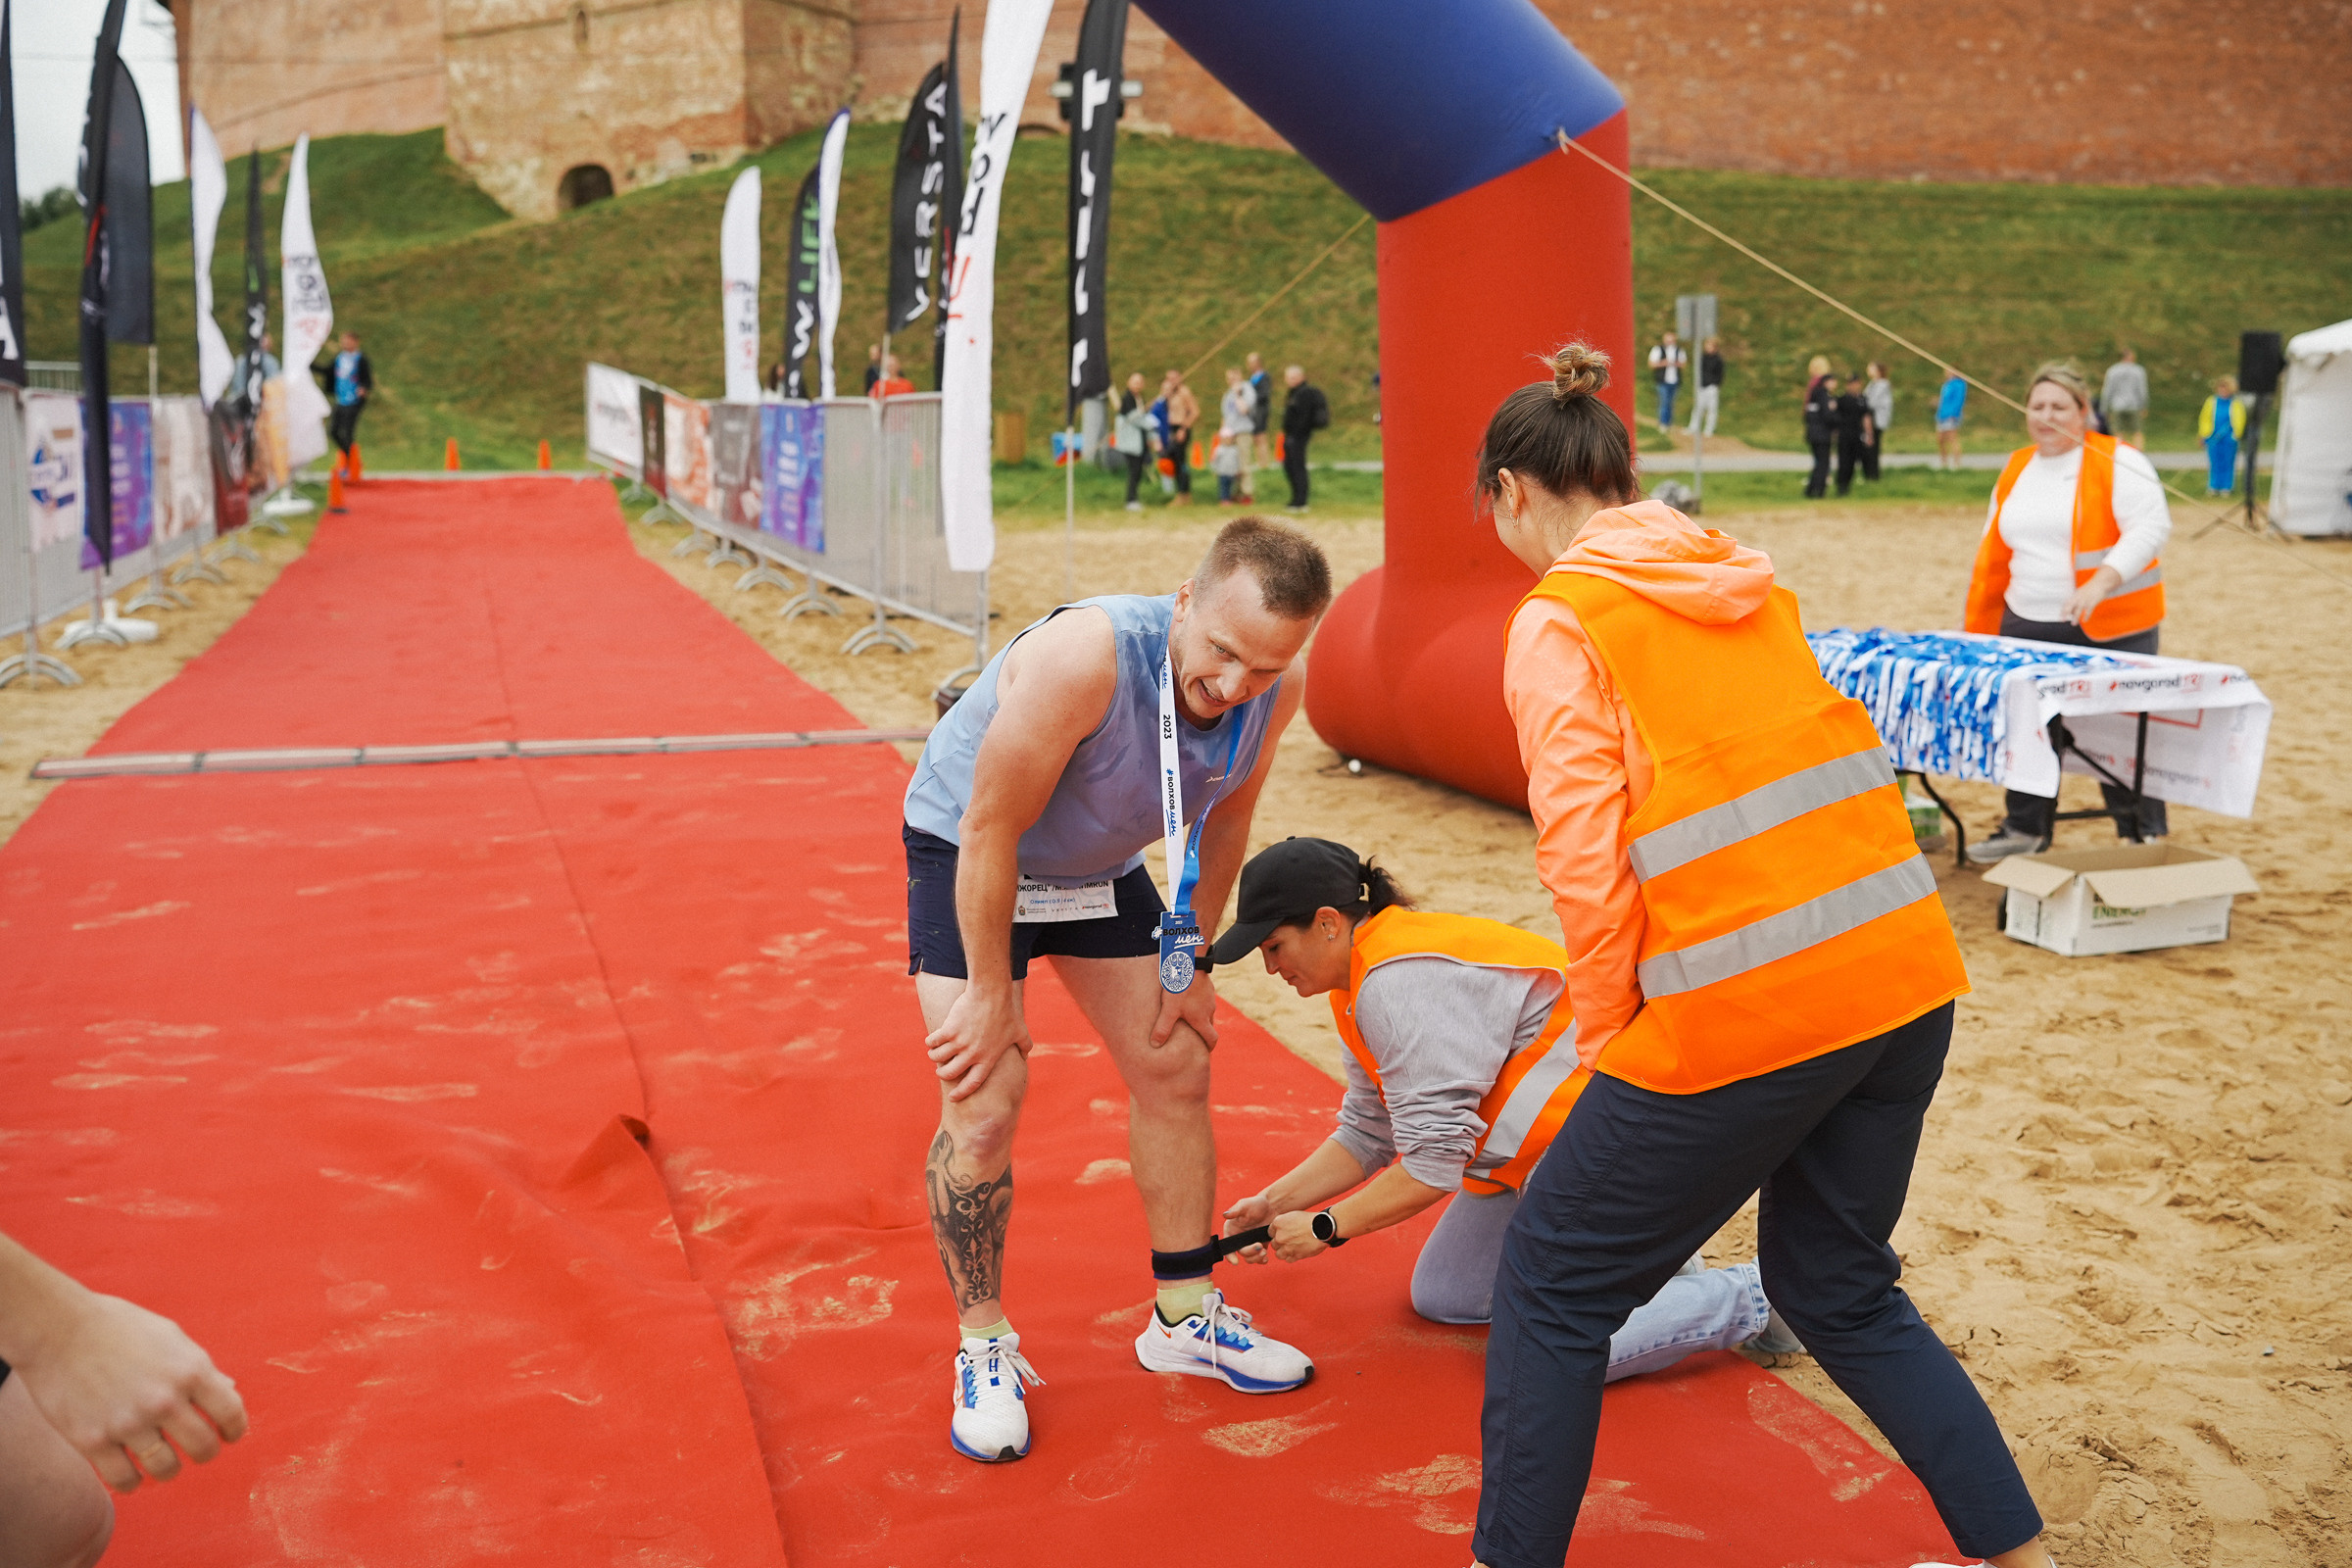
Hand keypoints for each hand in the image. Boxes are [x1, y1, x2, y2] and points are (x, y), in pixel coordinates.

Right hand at [17, 1292, 247, 1491]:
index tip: (228, 1435)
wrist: (57, 1328)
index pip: (231, 1413)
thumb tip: (229, 1391)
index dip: (235, 1429)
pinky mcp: (93, 1440)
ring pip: (166, 1469)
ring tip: (163, 1462)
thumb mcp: (171, 1338)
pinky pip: (124, 1480)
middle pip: (203, 1448)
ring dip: (169, 1470)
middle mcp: (165, 1400)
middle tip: (196, 1450)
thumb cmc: (118, 1327)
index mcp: (190, 1370)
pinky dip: (132, 1483)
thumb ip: (199, 1368)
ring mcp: (128, 1422)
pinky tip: (131, 1474)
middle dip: (205, 1452)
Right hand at [925, 985, 1031, 1100]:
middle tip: (940, 1072)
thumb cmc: (1006, 1011)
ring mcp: (960, 1043)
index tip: (953, 1097)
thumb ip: (1025, 1046)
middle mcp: (973, 1054)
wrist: (991, 993)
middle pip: (950, 1073)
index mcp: (988, 1058)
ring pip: (938, 1058)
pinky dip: (930, 1042)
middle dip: (943, 1074)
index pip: (973, 1083)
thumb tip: (1026, 1056)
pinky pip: (933, 1041)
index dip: (962, 1092)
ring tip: (934, 1053)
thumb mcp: (1020, 1031)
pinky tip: (931, 1041)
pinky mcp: (949, 1030)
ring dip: (934, 1057)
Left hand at [1149, 971, 1219, 1050]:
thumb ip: (1163, 1028)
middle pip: (1209, 1026)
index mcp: (1202, 1020)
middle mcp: (1209, 1010)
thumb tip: (1155, 1045)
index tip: (1205, 1051)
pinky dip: (1199, 1002)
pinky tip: (1187, 997)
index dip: (1209, 1047)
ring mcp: (1210, 997)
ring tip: (1187, 1016)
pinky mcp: (1207, 986)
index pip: (1212, 1039)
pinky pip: (1204, 998)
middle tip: (1193, 1036)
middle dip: (1203, 1032)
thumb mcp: (1169, 1009)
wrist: (1191, 963)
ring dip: (1200, 1016)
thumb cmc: (1180, 988)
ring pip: (1207, 1011)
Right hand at [1221, 1194, 1272, 1263]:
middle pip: (1241, 1253)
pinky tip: (1266, 1257)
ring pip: (1250, 1258)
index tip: (1235, 1261)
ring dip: (1256, 1258)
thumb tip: (1225, 1215)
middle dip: (1250, 1253)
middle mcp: (1239, 1238)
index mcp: (1232, 1230)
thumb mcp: (1244, 1205)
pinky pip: (1259, 1258)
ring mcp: (1250, 1243)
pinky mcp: (1260, 1245)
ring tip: (1264, 1252)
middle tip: (1259, 1246)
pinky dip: (1262, 1260)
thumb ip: (1235, 1211)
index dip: (1229, 1255)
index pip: (1227, 1245)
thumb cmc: (1256, 1203)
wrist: (1272, 1205)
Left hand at [1268, 1210, 1325, 1261]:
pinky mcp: (1294, 1256)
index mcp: (1278, 1223)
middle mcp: (1279, 1236)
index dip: (1277, 1233)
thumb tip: (1280, 1230)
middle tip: (1290, 1241)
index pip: (1270, 1232)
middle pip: (1274, 1244)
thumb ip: (1284, 1224)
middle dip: (1280, 1243)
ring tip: (1293, 1247)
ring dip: (1284, 1252)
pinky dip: (1292, 1257)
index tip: (1283, 1234)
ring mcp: (1286, 1247)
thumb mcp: (1293, 1216)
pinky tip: (1297, 1251)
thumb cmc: (1311, 1220)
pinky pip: (1288, 1259)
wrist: (1322, 1228)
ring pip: (1279, 1254)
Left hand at [2064, 565, 2122, 624]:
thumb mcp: (2082, 592)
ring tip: (2073, 624)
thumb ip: (2077, 600)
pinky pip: (2089, 610)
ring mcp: (2086, 599)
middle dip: (2066, 613)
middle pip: (2070, 606)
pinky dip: (2087, 615)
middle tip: (2062, 620)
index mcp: (2076, 595)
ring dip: (2075, 617)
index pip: (2067, 603)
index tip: (2060, 616)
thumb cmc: (2091, 588)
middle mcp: (2079, 597)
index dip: (2063, 610)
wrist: (2102, 582)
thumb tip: (2072, 611)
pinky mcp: (2093, 601)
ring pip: (2079, 609)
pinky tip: (2085, 620)